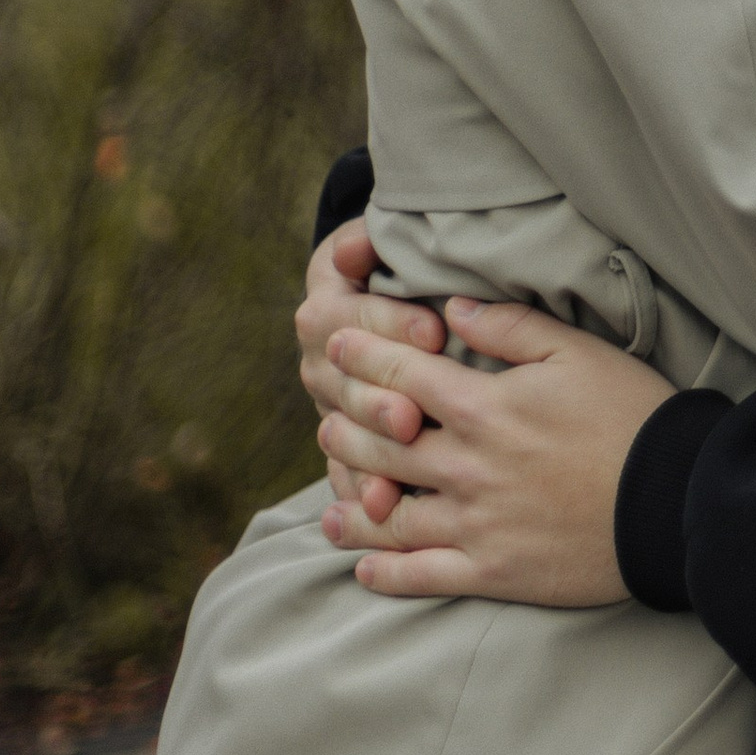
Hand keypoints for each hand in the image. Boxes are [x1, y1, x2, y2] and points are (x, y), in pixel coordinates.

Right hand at [297, 224, 447, 524]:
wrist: (393, 307)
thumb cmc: (405, 270)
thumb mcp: (388, 247)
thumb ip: (374, 244)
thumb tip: (360, 244)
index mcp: (328, 305)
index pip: (349, 316)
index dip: (389, 323)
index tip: (434, 330)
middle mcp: (322, 358)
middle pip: (343, 383)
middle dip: (378, 400)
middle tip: (413, 417)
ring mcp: (331, 406)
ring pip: (341, 433)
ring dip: (368, 453)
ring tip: (400, 476)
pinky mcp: (347, 447)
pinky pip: (346, 474)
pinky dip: (361, 493)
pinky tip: (381, 510)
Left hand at [316, 298, 673, 603]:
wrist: (673, 501)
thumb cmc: (633, 416)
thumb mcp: (579, 352)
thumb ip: (511, 327)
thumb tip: (451, 309)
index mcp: (483, 407)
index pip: (400, 375)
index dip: (361, 355)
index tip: (335, 343)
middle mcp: (465, 467)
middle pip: (378, 445)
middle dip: (343, 428)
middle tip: (327, 420)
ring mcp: (475, 524)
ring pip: (388, 515)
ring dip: (352, 506)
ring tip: (331, 505)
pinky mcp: (493, 571)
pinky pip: (422, 576)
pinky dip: (386, 573)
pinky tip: (364, 568)